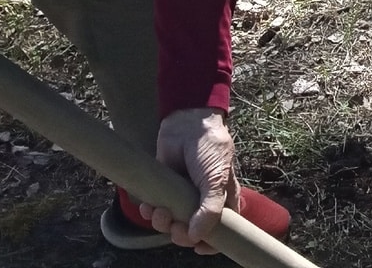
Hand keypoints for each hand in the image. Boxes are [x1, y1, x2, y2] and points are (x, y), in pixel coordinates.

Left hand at [140, 108, 237, 252]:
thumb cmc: (210, 149)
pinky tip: (149, 206)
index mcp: (222, 201)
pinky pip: (154, 210)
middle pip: (192, 233)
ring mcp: (182, 197)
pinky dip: (149, 212)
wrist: (187, 123)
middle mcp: (202, 202)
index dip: (211, 244)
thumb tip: (196, 237)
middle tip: (176, 227)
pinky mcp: (164, 189)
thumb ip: (210, 209)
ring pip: (171, 224)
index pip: (221, 231)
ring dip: (163, 224)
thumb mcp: (217, 179)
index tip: (199, 247)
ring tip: (161, 212)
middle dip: (181, 234)